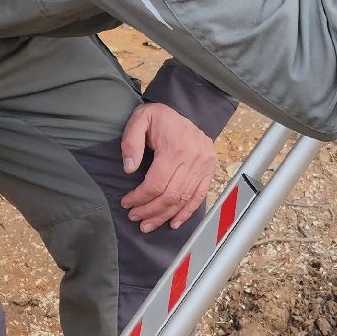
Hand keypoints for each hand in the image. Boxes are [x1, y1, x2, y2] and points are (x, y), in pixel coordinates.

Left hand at [118, 102, 217, 230]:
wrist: (179, 110)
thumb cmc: (157, 117)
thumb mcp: (139, 120)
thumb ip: (131, 143)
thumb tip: (130, 169)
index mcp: (175, 147)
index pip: (156, 183)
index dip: (140, 198)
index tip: (127, 203)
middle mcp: (193, 157)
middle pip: (170, 195)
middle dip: (150, 211)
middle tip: (135, 218)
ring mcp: (204, 164)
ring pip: (184, 199)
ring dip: (165, 215)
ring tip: (148, 225)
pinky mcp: (210, 168)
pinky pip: (200, 195)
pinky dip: (187, 212)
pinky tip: (174, 222)